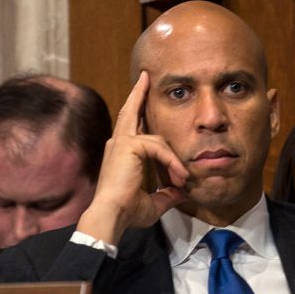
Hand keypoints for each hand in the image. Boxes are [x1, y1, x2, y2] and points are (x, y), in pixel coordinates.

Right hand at [75, 72, 187, 243]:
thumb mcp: (153, 203)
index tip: (144, 101)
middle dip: (139, 94)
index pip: (132, 127)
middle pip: (130, 112)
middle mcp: (118, 144)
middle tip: (145, 77)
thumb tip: (182, 193)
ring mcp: (121, 142)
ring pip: (156, 137)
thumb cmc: (127, 212)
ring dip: (173, 159)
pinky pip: (159, 147)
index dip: (140, 116)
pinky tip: (179, 177)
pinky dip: (171, 162)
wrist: (112, 216)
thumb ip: (167, 195)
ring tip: (183, 179)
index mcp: (121, 154)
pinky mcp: (128, 145)